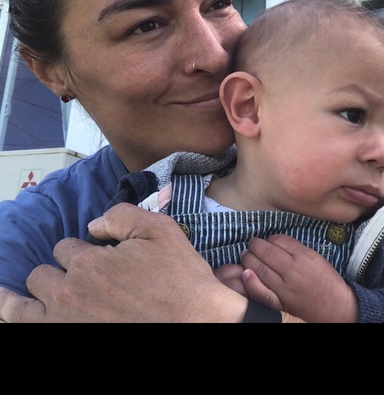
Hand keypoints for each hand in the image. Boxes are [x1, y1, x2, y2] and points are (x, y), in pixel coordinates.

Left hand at [0, 203, 247, 322]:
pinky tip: (9, 307)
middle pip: (43, 274)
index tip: (99, 258)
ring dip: (25, 297)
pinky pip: (26, 326)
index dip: (83, 250)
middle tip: (82, 279)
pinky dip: (16, 316)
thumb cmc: (180, 280)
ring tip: (10, 296)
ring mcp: (65, 322)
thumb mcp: (161, 231)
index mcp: (90, 262)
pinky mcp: (68, 336)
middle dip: (59, 271)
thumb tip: (93, 224)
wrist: (195, 322)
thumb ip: (122, 216)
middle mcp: (69, 293)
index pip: (66, 247)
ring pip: (22, 308)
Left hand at [239, 234, 357, 322]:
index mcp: (305, 256)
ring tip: (245, 255)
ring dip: (249, 259)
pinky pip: (262, 293)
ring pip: (261, 269)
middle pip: (267, 252)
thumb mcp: (316, 258)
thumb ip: (296, 249)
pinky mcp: (281, 303)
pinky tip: (245, 274)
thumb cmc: (327, 280)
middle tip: (251, 244)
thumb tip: (275, 243)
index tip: (267, 241)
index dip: (269, 239)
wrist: (336, 306)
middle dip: (255, 245)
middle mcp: (294, 270)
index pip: (280, 240)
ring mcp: (286, 288)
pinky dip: (251, 283)